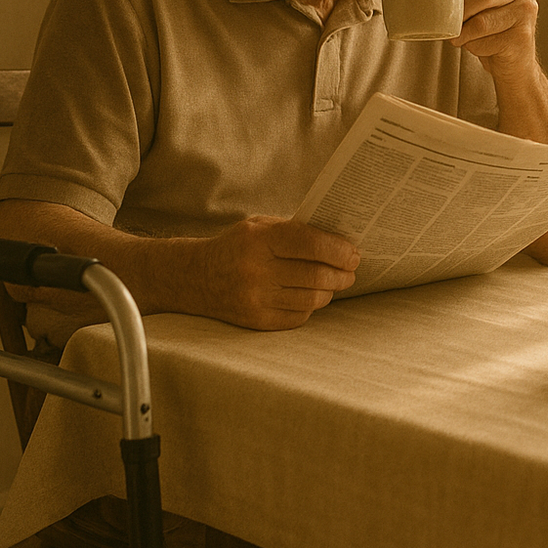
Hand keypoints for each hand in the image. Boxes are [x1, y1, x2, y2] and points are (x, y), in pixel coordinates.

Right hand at [194, 216, 359, 329]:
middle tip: (350, 270)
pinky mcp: (256, 321)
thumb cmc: (238, 246)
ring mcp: (255, 299)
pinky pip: (299, 316)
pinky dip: (311, 305)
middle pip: (317, 276)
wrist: (193, 277)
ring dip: (330, 291)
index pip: (311, 245)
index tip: (353, 254)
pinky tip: (310, 295)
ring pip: (312, 299)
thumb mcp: (260, 226)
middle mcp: (255, 270)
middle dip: (342, 274)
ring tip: (334, 282)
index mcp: (259, 240)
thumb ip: (296, 230)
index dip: (339, 250)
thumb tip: (340, 241)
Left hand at [449, 0, 540, 81]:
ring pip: (482, 21)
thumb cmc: (490, 22)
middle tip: (443, 18)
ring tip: (455, 34)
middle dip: (459, 8)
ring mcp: (528, 12)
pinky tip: (472, 45)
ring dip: (462, 31)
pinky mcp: (523, 37)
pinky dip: (472, 45)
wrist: (514, 60)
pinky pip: (487, 40)